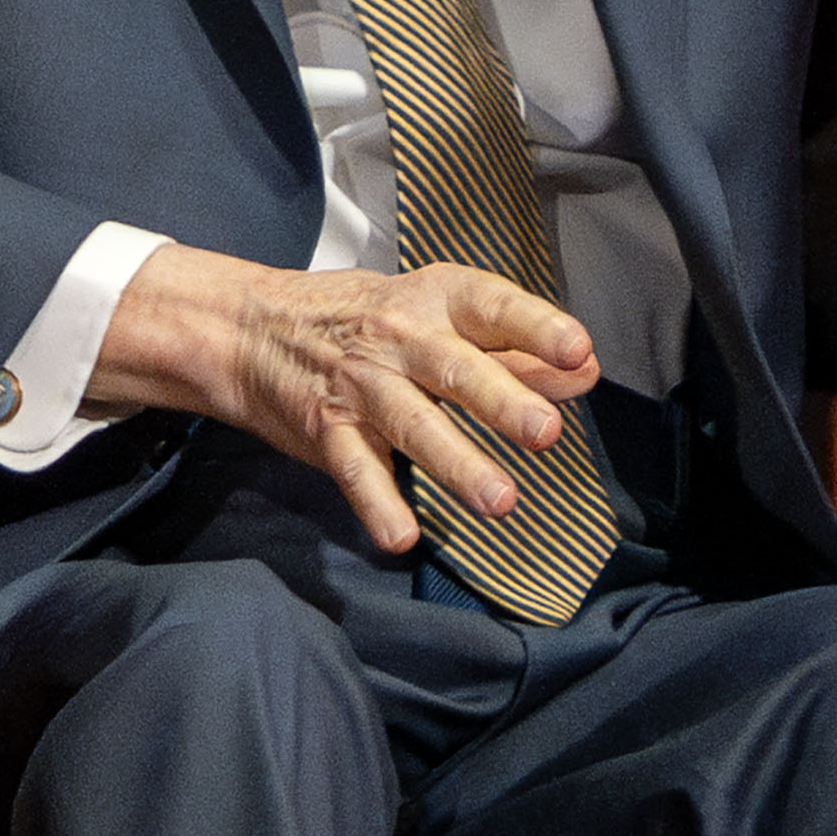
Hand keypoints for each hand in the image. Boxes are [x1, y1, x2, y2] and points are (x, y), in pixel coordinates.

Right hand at [87, 245, 601, 553]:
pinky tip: (402, 536)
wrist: (252, 327)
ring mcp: (361, 384)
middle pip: (456, 368)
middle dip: (502, 400)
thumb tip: (584, 372)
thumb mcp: (437, 316)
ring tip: (500, 501)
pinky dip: (377, 503)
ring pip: (413, 424)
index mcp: (437, 298)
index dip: (536, 327)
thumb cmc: (367, 322)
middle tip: (546, 433)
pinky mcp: (326, 428)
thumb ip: (511, 348)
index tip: (578, 351)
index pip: (492, 306)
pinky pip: (355, 469)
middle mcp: (400, 336)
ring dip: (457, 463)